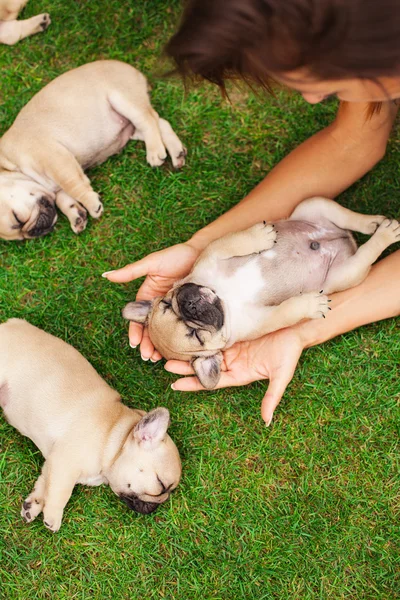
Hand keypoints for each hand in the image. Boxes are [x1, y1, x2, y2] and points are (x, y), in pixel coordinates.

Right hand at [103, 242, 199, 358]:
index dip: (135, 332)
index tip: (134, 344)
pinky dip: (179, 341)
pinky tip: (180, 352)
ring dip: (162, 347)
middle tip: (149, 357)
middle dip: (148, 345)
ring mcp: (176, 311)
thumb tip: (106, 275)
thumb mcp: (152, 263)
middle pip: (151, 331)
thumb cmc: (176, 255)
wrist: (204, 253)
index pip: (138, 319)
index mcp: (148, 297)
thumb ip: (130, 271)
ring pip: (166, 333)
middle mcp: (161, 307)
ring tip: (160, 360)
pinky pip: (184, 329)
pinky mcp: (191, 313)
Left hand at [165, 328, 304, 424]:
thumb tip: (266, 421)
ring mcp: (232, 346)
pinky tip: (186, 332)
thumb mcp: (281, 375)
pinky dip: (201, 335)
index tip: (176, 386)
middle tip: (165, 364)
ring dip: (189, 351)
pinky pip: (213, 334)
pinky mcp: (234, 330)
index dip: (194, 383)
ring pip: (206, 350)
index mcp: (240, 373)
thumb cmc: (290, 351)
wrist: (297, 326)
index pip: (212, 381)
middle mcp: (233, 361)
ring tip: (169, 349)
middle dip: (185, 366)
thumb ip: (272, 397)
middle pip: (204, 366)